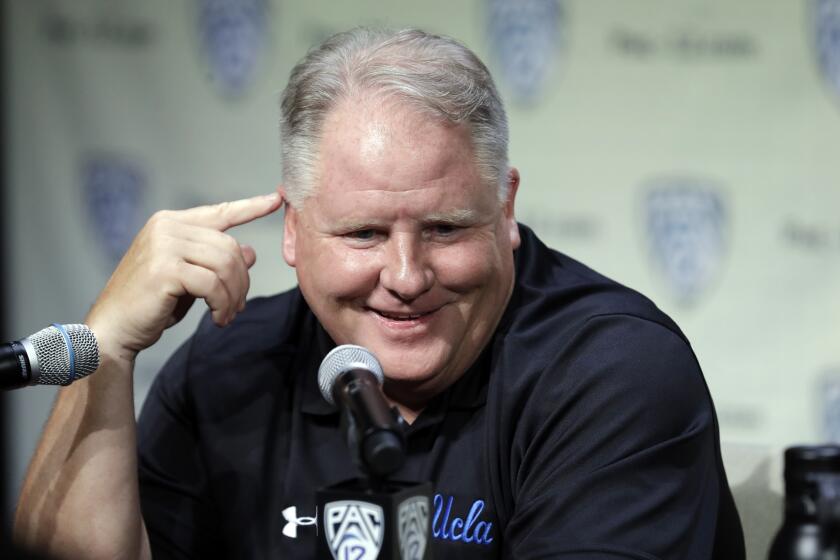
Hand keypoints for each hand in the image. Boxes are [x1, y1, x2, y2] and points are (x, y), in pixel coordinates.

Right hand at [86, 192, 283, 364]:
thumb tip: (251, 250)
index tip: (276, 200)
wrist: (113, 329)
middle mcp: (167, 227)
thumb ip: (217, 261)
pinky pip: (213, 285)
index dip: (250, 207)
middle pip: (230, 246)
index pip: (219, 212)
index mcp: (170, 222)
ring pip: (225, 265)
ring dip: (233, 295)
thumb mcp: (190, 278)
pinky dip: (222, 304)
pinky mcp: (165, 269)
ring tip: (227, 314)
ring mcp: (164, 245)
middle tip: (237, 306)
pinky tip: (217, 318)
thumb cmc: (151, 304)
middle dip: (241, 280)